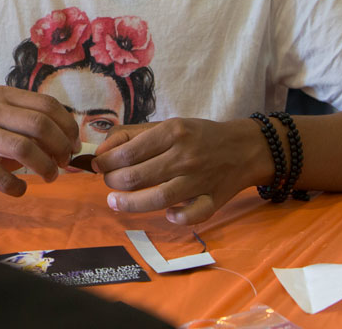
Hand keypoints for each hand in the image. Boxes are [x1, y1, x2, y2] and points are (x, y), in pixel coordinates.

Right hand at [0, 86, 78, 196]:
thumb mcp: (3, 121)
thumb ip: (33, 127)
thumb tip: (72, 144)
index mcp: (3, 96)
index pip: (47, 104)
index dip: (68, 126)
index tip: (74, 144)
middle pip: (39, 124)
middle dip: (60, 146)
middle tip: (63, 162)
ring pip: (25, 148)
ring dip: (45, 167)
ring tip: (49, 176)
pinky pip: (4, 177)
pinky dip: (18, 187)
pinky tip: (19, 188)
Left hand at [93, 117, 268, 224]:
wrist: (243, 148)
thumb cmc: (197, 136)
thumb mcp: (166, 125)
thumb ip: (131, 135)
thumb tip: (100, 152)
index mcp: (172, 132)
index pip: (128, 152)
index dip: (106, 162)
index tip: (98, 165)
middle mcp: (185, 156)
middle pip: (138, 177)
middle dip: (114, 182)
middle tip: (108, 182)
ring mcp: (200, 180)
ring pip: (158, 198)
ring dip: (131, 204)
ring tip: (115, 202)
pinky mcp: (214, 200)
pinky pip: (193, 214)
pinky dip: (177, 217)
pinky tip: (166, 214)